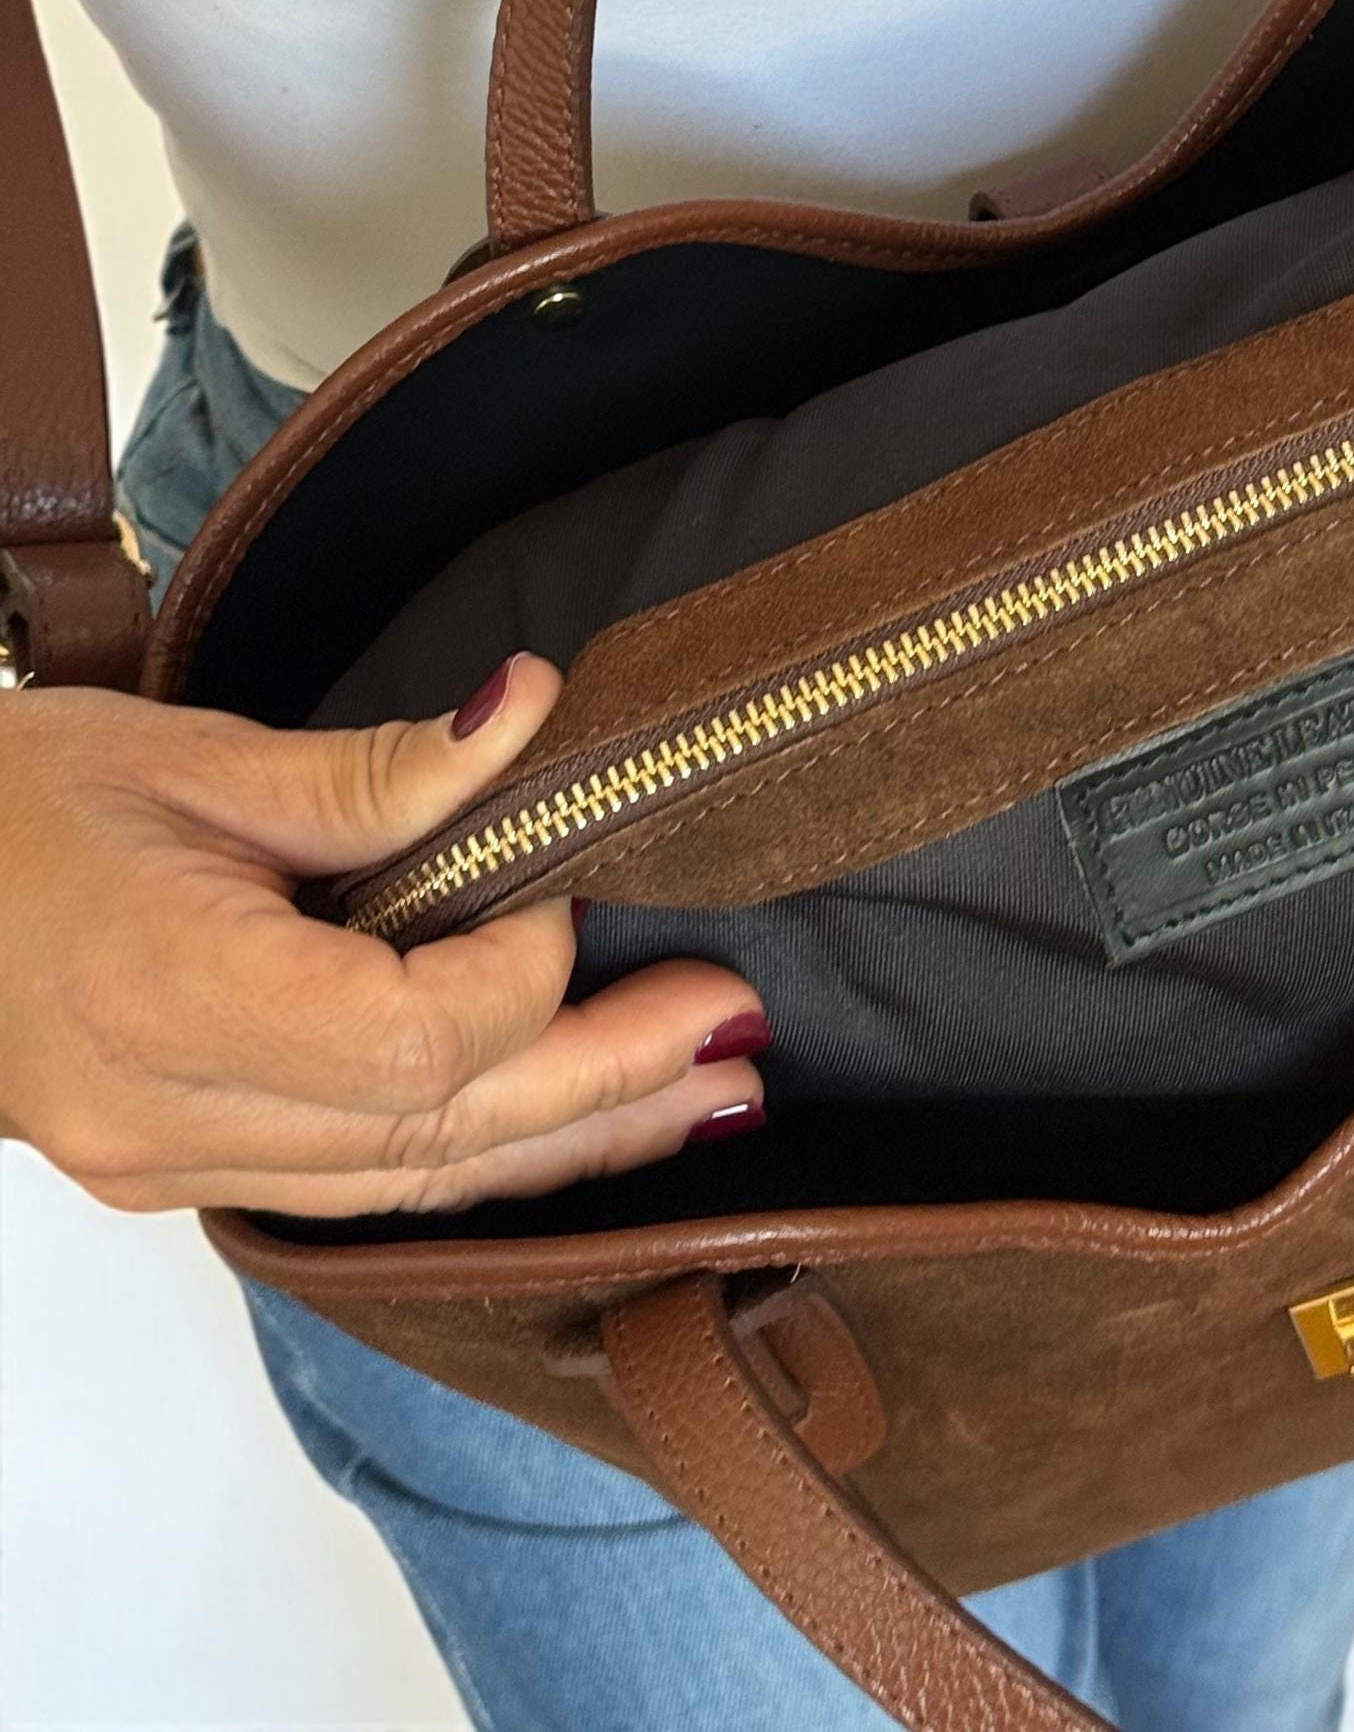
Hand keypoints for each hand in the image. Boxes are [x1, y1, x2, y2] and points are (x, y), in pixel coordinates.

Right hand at [0, 657, 767, 1215]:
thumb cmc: (8, 805)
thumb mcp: (186, 754)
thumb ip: (371, 769)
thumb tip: (527, 710)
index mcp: (167, 997)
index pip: (408, 1042)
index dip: (525, 975)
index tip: (583, 885)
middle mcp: (169, 1115)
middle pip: (435, 1135)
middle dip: (605, 1083)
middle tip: (736, 1032)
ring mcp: (166, 1164)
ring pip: (409, 1186)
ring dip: (572, 1138)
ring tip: (712, 1096)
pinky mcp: (175, 1170)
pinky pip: (359, 1188)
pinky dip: (479, 1157)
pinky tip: (576, 1126)